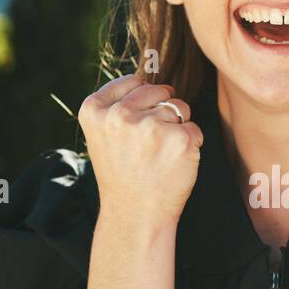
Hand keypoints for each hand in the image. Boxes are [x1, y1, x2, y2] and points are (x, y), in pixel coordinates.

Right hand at [77, 72, 203, 233]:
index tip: (132, 131)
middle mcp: (119, 115)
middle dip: (162, 112)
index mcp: (94, 109)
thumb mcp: (103, 133)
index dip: (141, 105)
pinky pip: (194, 128)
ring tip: (159, 156)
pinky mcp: (179, 139)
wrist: (135, 215)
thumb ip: (119, 102)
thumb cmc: (123, 172)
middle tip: (148, 147)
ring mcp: (150, 126)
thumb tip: (153, 74)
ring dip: (177, 129)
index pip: (134, 82)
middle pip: (159, 91)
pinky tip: (173, 164)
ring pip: (180, 108)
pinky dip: (190, 145)